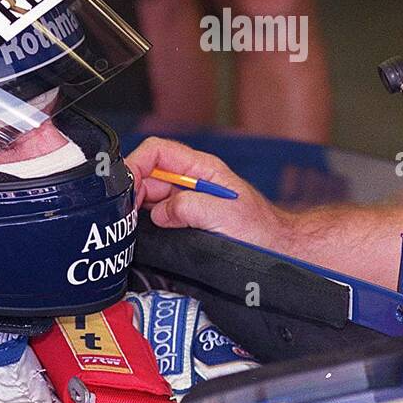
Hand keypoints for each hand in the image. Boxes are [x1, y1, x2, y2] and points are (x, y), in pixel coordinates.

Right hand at [125, 137, 292, 250]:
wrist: (275, 251)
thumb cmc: (259, 230)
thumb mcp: (224, 215)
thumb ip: (189, 207)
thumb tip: (160, 213)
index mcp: (201, 168)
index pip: (158, 152)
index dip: (137, 163)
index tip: (127, 187)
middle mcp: (191, 180)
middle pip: (148, 173)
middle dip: (133, 189)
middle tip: (127, 214)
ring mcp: (187, 199)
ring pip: (149, 194)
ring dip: (137, 207)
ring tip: (132, 225)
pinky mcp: (185, 220)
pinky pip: (157, 214)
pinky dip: (144, 221)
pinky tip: (143, 233)